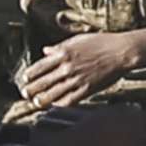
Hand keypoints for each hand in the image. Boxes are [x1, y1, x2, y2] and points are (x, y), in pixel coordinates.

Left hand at [18, 31, 142, 109]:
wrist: (121, 52)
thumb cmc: (101, 43)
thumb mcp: (77, 40)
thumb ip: (59, 47)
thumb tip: (45, 51)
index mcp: (63, 53)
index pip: (39, 67)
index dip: (29, 75)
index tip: (24, 79)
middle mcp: (67, 67)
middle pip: (43, 82)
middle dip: (31, 89)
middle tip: (24, 94)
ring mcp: (76, 79)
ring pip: (53, 93)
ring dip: (42, 99)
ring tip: (36, 102)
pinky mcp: (87, 89)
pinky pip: (69, 100)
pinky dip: (60, 103)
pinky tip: (55, 104)